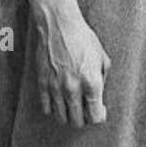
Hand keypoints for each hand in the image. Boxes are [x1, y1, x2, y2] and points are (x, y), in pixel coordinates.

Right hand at [34, 7, 109, 128]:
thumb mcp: (102, 58)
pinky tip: (59, 100)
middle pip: (77, 122)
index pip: (95, 117)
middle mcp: (73, 89)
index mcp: (92, 83)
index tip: (99, 110)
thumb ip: (102, 81)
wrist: (59, 25)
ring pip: (61, 118)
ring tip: (72, 106)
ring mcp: (56, 88)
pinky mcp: (43, 83)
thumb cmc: (84, 39)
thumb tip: (99, 97)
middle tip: (85, 109)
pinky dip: (53, 108)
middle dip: (83, 119)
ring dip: (68, 116)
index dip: (99, 116)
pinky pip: (46, 108)